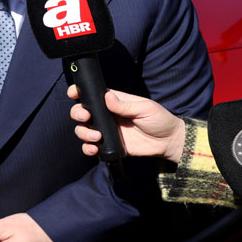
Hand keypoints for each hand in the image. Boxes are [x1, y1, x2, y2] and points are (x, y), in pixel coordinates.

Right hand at [68, 86, 184, 162]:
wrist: (167, 142)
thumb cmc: (158, 119)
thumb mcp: (144, 108)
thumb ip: (124, 105)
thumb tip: (107, 97)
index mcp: (113, 101)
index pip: (91, 95)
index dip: (79, 92)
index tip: (73, 93)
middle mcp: (106, 115)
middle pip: (81, 112)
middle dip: (77, 113)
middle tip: (86, 117)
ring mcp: (106, 131)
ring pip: (83, 130)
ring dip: (83, 132)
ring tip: (96, 136)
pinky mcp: (109, 146)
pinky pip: (92, 147)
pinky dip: (88, 148)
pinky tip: (94, 149)